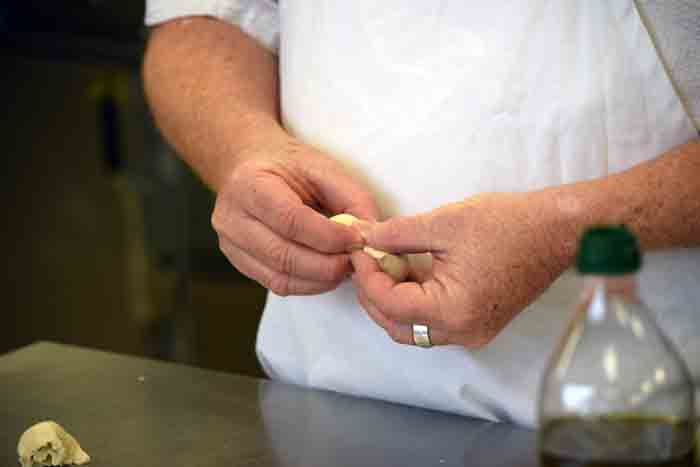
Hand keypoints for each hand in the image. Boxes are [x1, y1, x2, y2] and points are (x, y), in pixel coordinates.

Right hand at [213, 137, 378, 295]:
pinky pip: (276, 284)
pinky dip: (308, 284)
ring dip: (321, 278)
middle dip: (328, 264)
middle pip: (283, 255)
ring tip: (344, 266)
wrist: (248, 166)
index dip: (328, 236)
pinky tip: (326, 272)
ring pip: (280, 277)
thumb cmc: (288, 165)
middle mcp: (232, 217)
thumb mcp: (323, 168)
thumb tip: (371, 234)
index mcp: (250, 184)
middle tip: (356, 260)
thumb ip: (351, 197)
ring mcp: (230, 244)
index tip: (357, 239)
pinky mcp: (239, 262)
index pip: (291, 220)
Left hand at [351, 192, 572, 347]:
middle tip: (366, 260)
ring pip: (414, 328)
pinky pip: (434, 322)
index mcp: (453, 311)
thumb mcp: (443, 224)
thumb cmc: (508, 225)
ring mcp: (472, 333)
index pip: (391, 305)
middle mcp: (462, 333)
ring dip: (393, 299)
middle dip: (374, 293)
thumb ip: (397, 235)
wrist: (556, 231)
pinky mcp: (479, 324)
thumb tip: (366, 238)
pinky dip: (415, 300)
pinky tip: (410, 270)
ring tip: (387, 262)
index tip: (359, 250)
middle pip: (397, 326)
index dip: (367, 277)